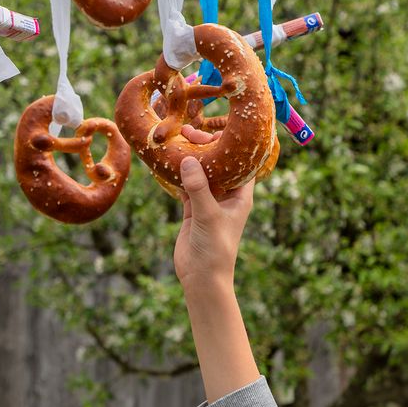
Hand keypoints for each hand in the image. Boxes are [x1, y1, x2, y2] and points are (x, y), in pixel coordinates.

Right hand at [172, 126, 254, 290]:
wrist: (202, 277)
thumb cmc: (215, 249)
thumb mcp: (208, 216)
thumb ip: (198, 188)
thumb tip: (188, 160)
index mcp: (240, 196)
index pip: (240, 162)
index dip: (231, 144)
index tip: (214, 129)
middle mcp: (227, 195)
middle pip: (218, 163)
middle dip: (205, 147)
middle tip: (188, 132)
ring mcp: (209, 201)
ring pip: (200, 172)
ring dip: (190, 158)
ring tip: (177, 138)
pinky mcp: (192, 208)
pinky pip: (185, 185)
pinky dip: (177, 173)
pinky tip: (167, 159)